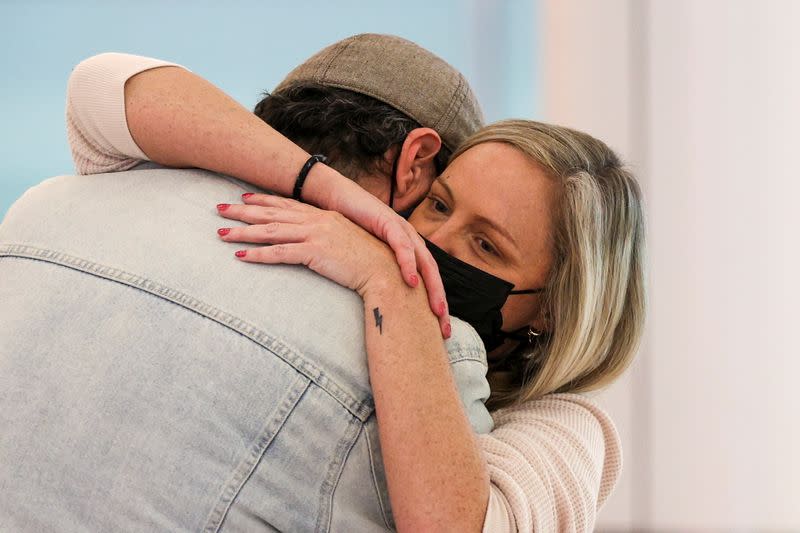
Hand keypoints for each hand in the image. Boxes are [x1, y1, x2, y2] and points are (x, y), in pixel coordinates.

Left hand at [216, 194, 451, 337]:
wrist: (386, 271)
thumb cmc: (372, 261)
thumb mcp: (349, 244)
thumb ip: (332, 240)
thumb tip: (319, 243)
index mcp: (325, 216)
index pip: (288, 205)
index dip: (264, 201)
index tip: (245, 197)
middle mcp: (318, 221)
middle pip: (273, 214)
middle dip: (244, 211)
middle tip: (219, 208)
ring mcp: (316, 235)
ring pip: (271, 231)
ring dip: (243, 232)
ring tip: (220, 234)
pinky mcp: (315, 252)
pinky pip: (280, 253)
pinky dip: (258, 255)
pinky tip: (240, 257)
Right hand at [304, 173, 449, 327]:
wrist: (333, 198)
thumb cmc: (346, 230)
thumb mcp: (364, 258)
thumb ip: (376, 275)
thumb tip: (381, 306)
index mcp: (406, 250)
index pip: (426, 281)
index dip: (434, 305)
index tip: (438, 332)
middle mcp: (409, 240)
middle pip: (432, 275)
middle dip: (441, 302)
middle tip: (445, 329)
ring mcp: (401, 229)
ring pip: (424, 262)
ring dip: (432, 287)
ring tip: (436, 310)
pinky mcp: (388, 221)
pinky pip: (402, 245)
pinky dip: (408, 263)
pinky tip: (411, 281)